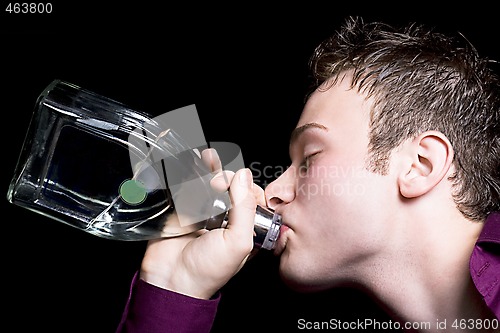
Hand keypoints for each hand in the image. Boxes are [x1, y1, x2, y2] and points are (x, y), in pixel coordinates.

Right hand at [139, 148, 264, 298]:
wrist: (172, 279)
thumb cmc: (208, 269)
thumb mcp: (238, 242)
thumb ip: (245, 208)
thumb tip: (244, 175)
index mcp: (246, 228)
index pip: (253, 197)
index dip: (247, 186)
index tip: (238, 186)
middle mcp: (227, 218)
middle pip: (232, 186)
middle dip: (226, 177)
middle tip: (216, 183)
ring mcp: (204, 212)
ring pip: (211, 182)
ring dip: (211, 167)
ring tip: (208, 159)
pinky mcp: (183, 209)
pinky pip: (189, 186)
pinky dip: (191, 172)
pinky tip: (195, 160)